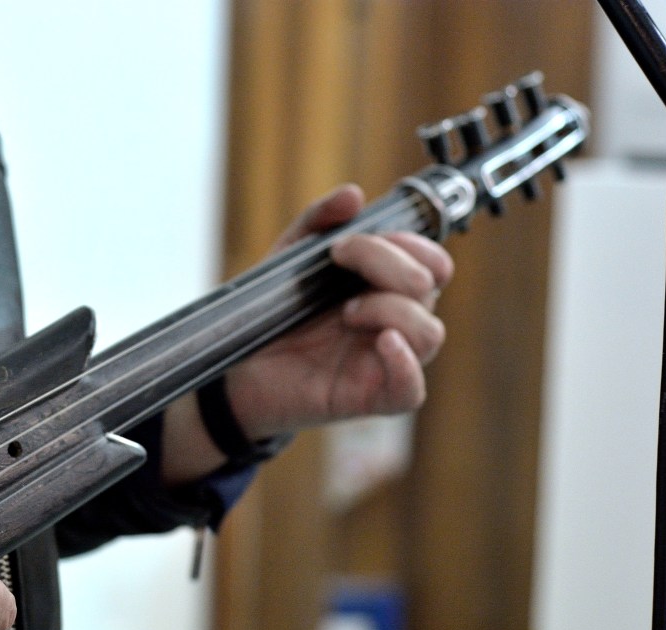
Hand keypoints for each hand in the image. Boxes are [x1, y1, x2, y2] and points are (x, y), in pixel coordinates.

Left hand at [161, 184, 451, 483]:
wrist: (235, 369)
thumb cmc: (271, 317)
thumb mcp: (287, 259)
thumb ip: (316, 222)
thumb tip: (352, 195)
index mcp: (383, 288)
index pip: (430, 261)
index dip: (410, 243)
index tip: (352, 240)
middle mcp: (392, 322)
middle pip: (431, 286)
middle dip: (390, 263)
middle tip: (342, 260)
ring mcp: (383, 361)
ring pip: (430, 332)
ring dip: (391, 308)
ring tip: (346, 311)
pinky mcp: (368, 398)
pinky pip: (412, 390)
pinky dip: (405, 364)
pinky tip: (384, 342)